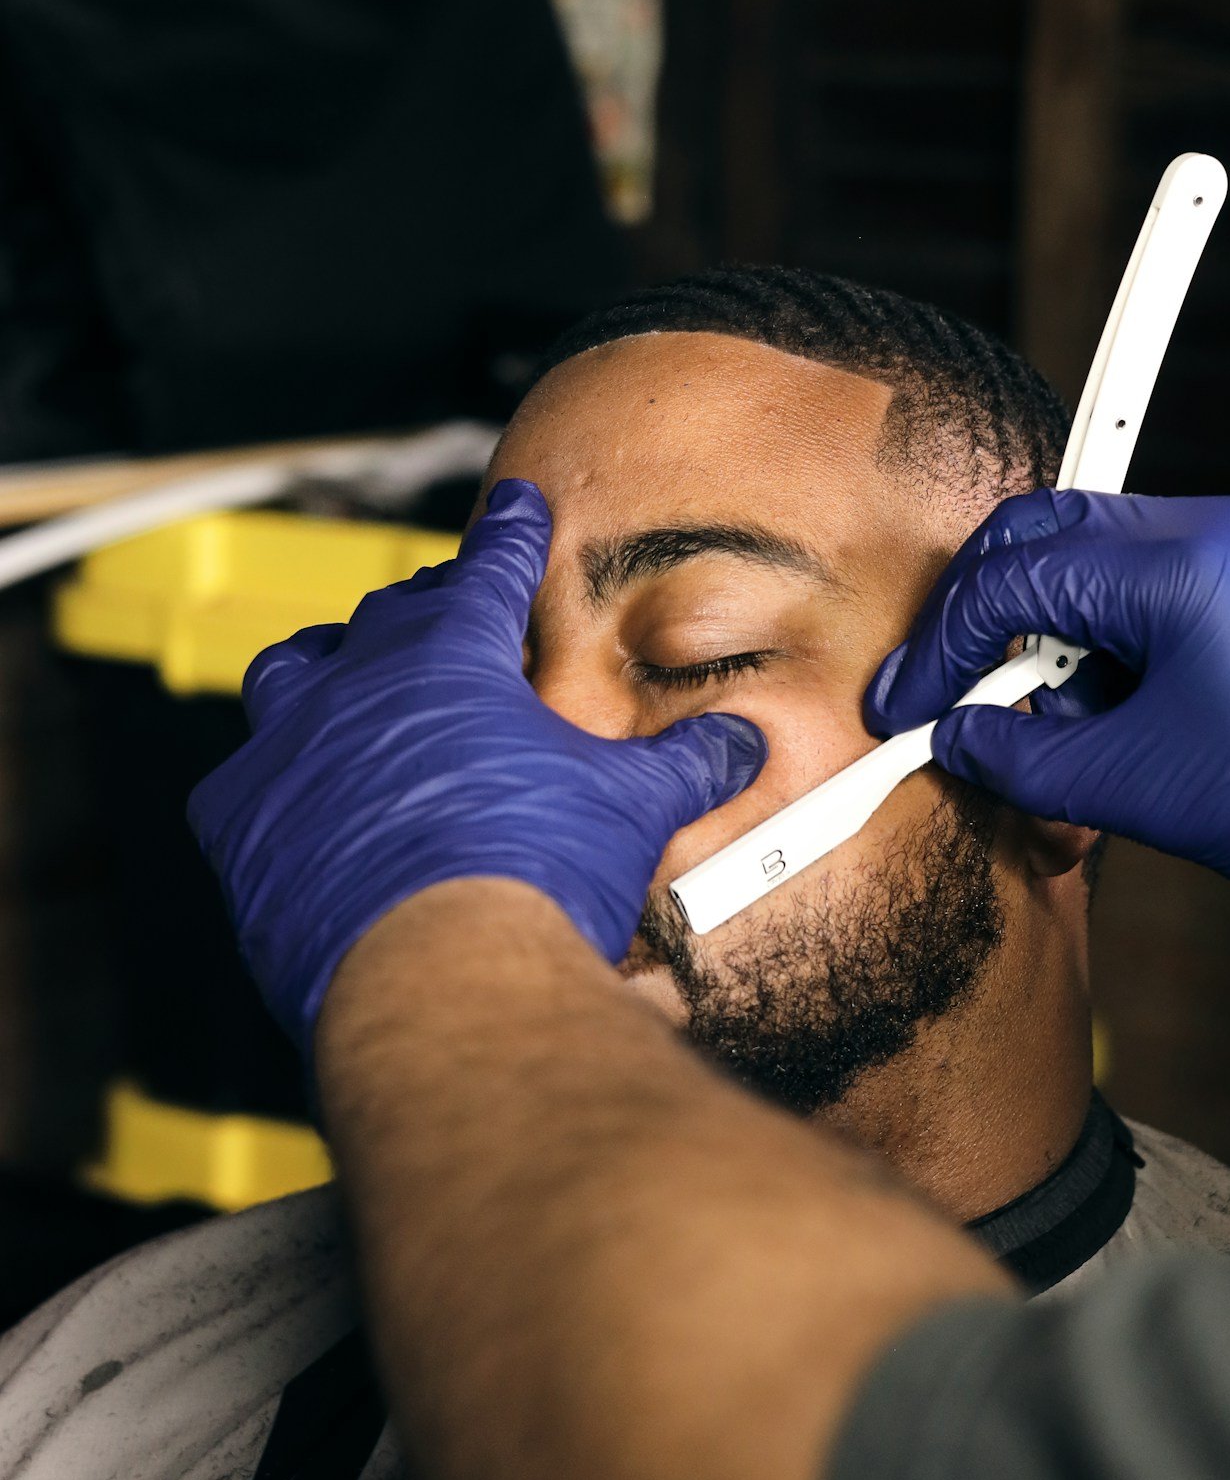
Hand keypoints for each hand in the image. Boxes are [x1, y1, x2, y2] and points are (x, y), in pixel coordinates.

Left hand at [189, 480, 765, 1045]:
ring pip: (290, 676)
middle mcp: (359, 680)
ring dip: (322, 673)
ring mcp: (289, 747)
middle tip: (445, 617)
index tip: (515, 509)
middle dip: (423, 610)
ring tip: (343, 682)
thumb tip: (741, 742)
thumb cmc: (539, 871)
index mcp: (454, 653)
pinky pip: (240, 782)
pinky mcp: (238, 824)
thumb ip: (685, 763)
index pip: (491, 566)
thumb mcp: (634, 806)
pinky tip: (292, 805)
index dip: (511, 536)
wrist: (435, 970)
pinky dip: (270, 785)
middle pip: (388, 617)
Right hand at [867, 490, 1229, 923]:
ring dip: (1047, 635)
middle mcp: (1210, 530)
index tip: (906, 705)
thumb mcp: (1147, 790)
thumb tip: (961, 739)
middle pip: (1043, 534)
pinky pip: (1149, 590)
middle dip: (981, 615)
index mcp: (1179, 564)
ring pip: (1093, 560)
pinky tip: (1109, 723)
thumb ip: (1030, 756)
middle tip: (946, 692)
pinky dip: (1106, 645)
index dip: (942, 646)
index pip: (1012, 575)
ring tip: (1049, 731)